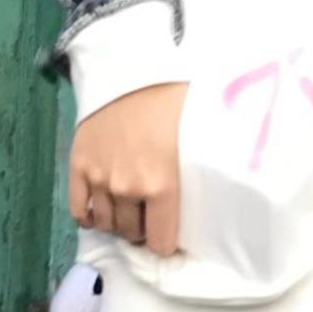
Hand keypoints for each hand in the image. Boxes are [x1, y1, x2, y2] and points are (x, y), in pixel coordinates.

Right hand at [69, 82, 187, 254]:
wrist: (129, 68)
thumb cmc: (172, 99)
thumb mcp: (198, 137)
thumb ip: (203, 171)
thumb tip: (233, 180)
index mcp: (161, 185)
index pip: (161, 242)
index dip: (167, 241)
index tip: (170, 233)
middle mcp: (127, 189)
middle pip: (132, 233)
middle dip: (142, 228)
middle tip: (149, 215)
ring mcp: (100, 178)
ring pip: (106, 224)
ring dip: (118, 222)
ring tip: (127, 210)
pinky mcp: (79, 165)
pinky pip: (79, 209)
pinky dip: (89, 216)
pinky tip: (100, 210)